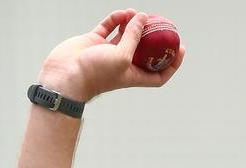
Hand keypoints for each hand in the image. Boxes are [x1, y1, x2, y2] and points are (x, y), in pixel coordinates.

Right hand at [38, 9, 186, 102]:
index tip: (181, 49)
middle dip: (153, 37)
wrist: (64, 76)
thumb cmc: (94, 74)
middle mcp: (122, 64)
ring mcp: (107, 52)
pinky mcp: (94, 42)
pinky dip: (115, 20)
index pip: (159, 74)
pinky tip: (122, 13)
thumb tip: (143, 18)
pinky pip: (108, 28)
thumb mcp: (122, 56)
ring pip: (125, 35)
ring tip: (137, 14)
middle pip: (144, 51)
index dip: (172, 64)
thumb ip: (134, 37)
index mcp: (132, 76)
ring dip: (132, 24)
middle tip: (161, 24)